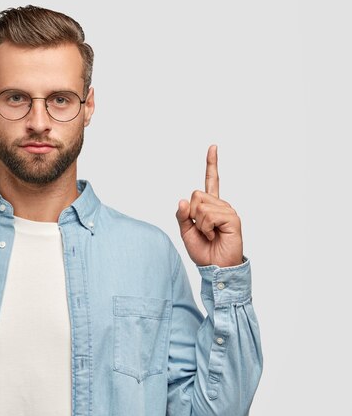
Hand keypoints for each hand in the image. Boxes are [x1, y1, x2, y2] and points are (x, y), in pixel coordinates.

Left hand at [175, 145, 242, 267]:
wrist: (216, 268)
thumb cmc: (203, 251)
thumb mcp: (185, 231)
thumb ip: (182, 215)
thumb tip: (183, 200)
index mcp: (210, 206)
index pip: (211, 181)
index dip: (212, 163)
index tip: (213, 147)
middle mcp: (221, 205)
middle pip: (195, 194)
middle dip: (192, 214)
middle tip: (202, 230)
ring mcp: (228, 210)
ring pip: (200, 205)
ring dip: (199, 224)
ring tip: (210, 234)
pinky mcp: (232, 218)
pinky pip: (209, 215)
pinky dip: (206, 228)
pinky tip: (216, 235)